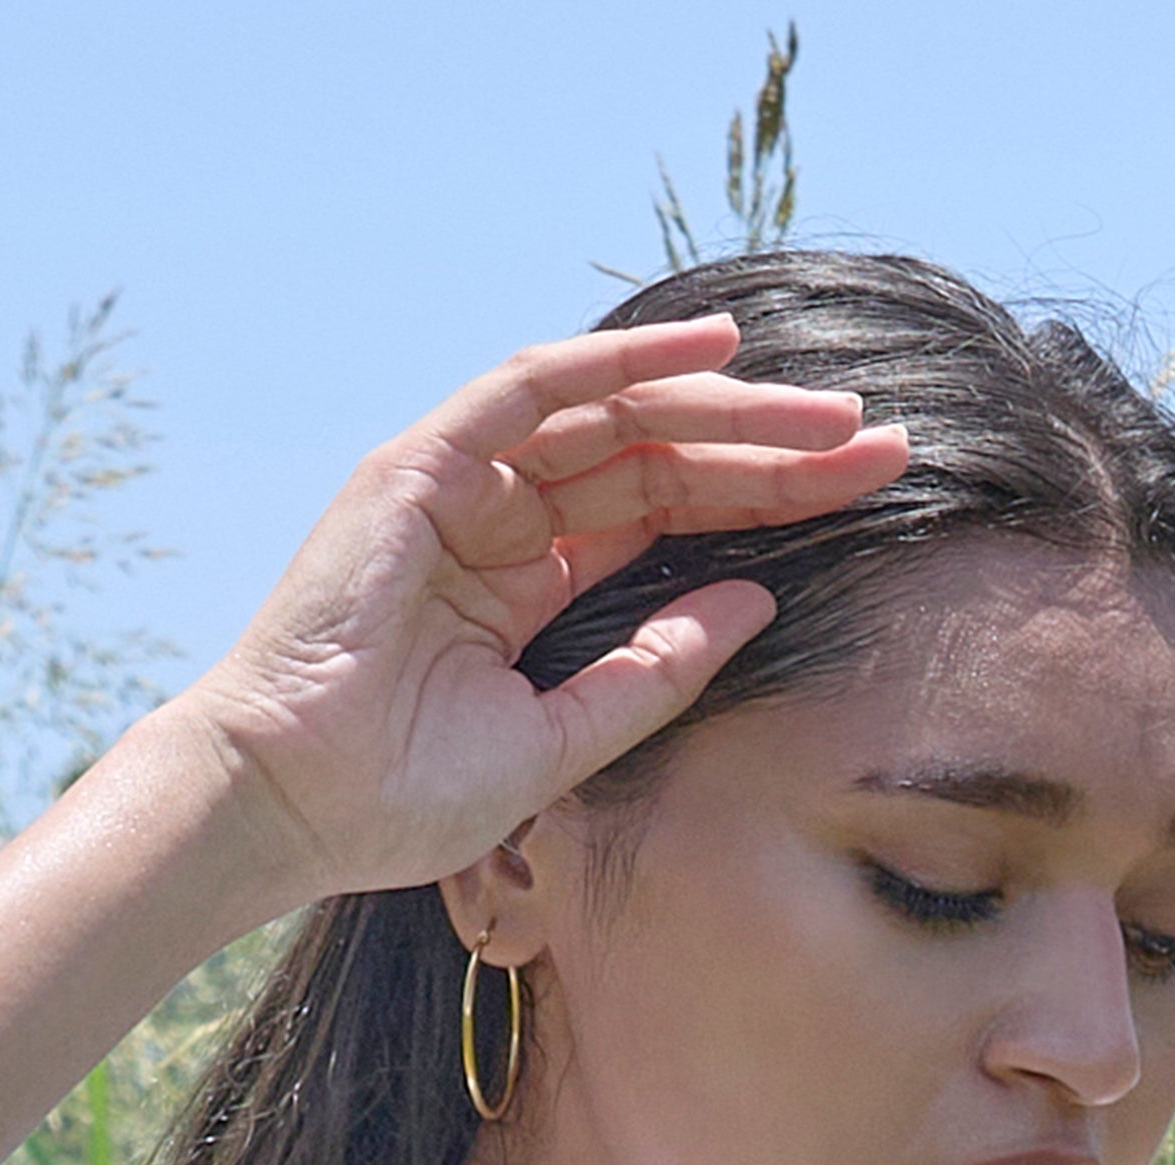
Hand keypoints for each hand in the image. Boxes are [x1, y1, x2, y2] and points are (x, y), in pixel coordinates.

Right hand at [172, 316, 908, 900]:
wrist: (294, 804)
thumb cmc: (407, 795)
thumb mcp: (566, 739)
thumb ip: (656, 670)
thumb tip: (760, 604)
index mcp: (537, 586)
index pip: (674, 519)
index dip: (770, 501)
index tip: (870, 495)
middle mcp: (507, 522)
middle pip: (664, 459)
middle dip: (773, 449)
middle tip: (880, 442)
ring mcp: (462, 486)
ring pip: (619, 417)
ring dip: (727, 404)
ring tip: (829, 412)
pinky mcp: (422, 466)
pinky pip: (534, 389)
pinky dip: (622, 361)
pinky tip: (714, 351)